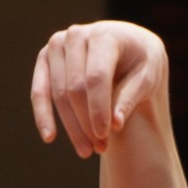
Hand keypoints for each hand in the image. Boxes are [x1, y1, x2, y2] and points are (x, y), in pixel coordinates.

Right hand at [30, 21, 168, 158]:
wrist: (127, 44)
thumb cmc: (141, 61)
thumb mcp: (148, 75)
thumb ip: (131, 96)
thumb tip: (114, 125)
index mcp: (104, 36)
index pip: (96, 77)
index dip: (98, 109)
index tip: (104, 136)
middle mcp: (76, 35)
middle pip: (75, 87)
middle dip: (86, 122)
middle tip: (100, 149)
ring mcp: (57, 45)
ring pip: (58, 93)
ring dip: (71, 126)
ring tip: (86, 151)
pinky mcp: (45, 58)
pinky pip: (40, 90)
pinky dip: (43, 114)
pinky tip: (49, 137)